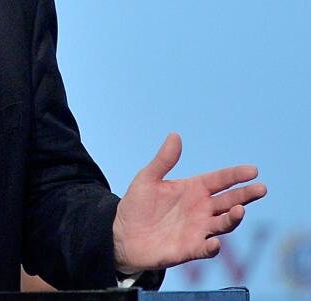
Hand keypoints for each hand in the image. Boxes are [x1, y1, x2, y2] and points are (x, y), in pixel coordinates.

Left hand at [113, 133, 266, 273]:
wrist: (122, 234)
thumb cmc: (137, 205)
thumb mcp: (148, 178)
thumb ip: (163, 160)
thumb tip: (175, 135)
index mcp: (193, 190)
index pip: (220, 180)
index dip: (236, 175)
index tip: (253, 170)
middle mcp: (201, 210)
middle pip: (229, 201)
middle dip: (245, 195)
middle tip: (261, 188)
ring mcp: (198, 230)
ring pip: (223, 224)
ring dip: (233, 218)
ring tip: (239, 210)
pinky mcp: (189, 249)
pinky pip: (205, 249)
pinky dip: (212, 247)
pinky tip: (215, 242)